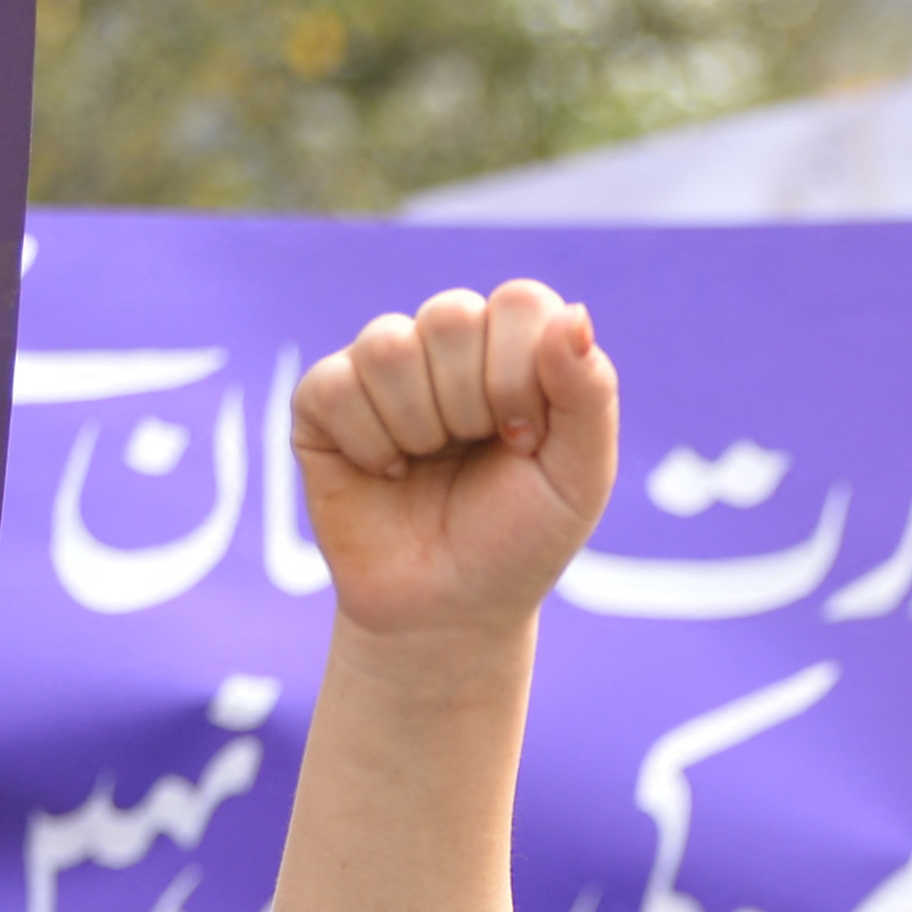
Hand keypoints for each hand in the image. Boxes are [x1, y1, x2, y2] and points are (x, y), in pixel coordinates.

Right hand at [289, 281, 616, 646]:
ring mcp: (381, 366)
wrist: (447, 608)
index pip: (521, 303)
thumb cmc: (519, 540)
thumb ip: (589, 394)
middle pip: (451, 315)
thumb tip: (575, 314)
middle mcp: (447, 344)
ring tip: (429, 463)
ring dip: (421, 427)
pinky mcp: (322, 399)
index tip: (525, 441)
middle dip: (475, 405)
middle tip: (479, 454)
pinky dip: (370, 446)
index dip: (523, 375)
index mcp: (515, 349)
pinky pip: (336, 387)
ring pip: (390, 347)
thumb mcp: (579, 478)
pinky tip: (384, 472)